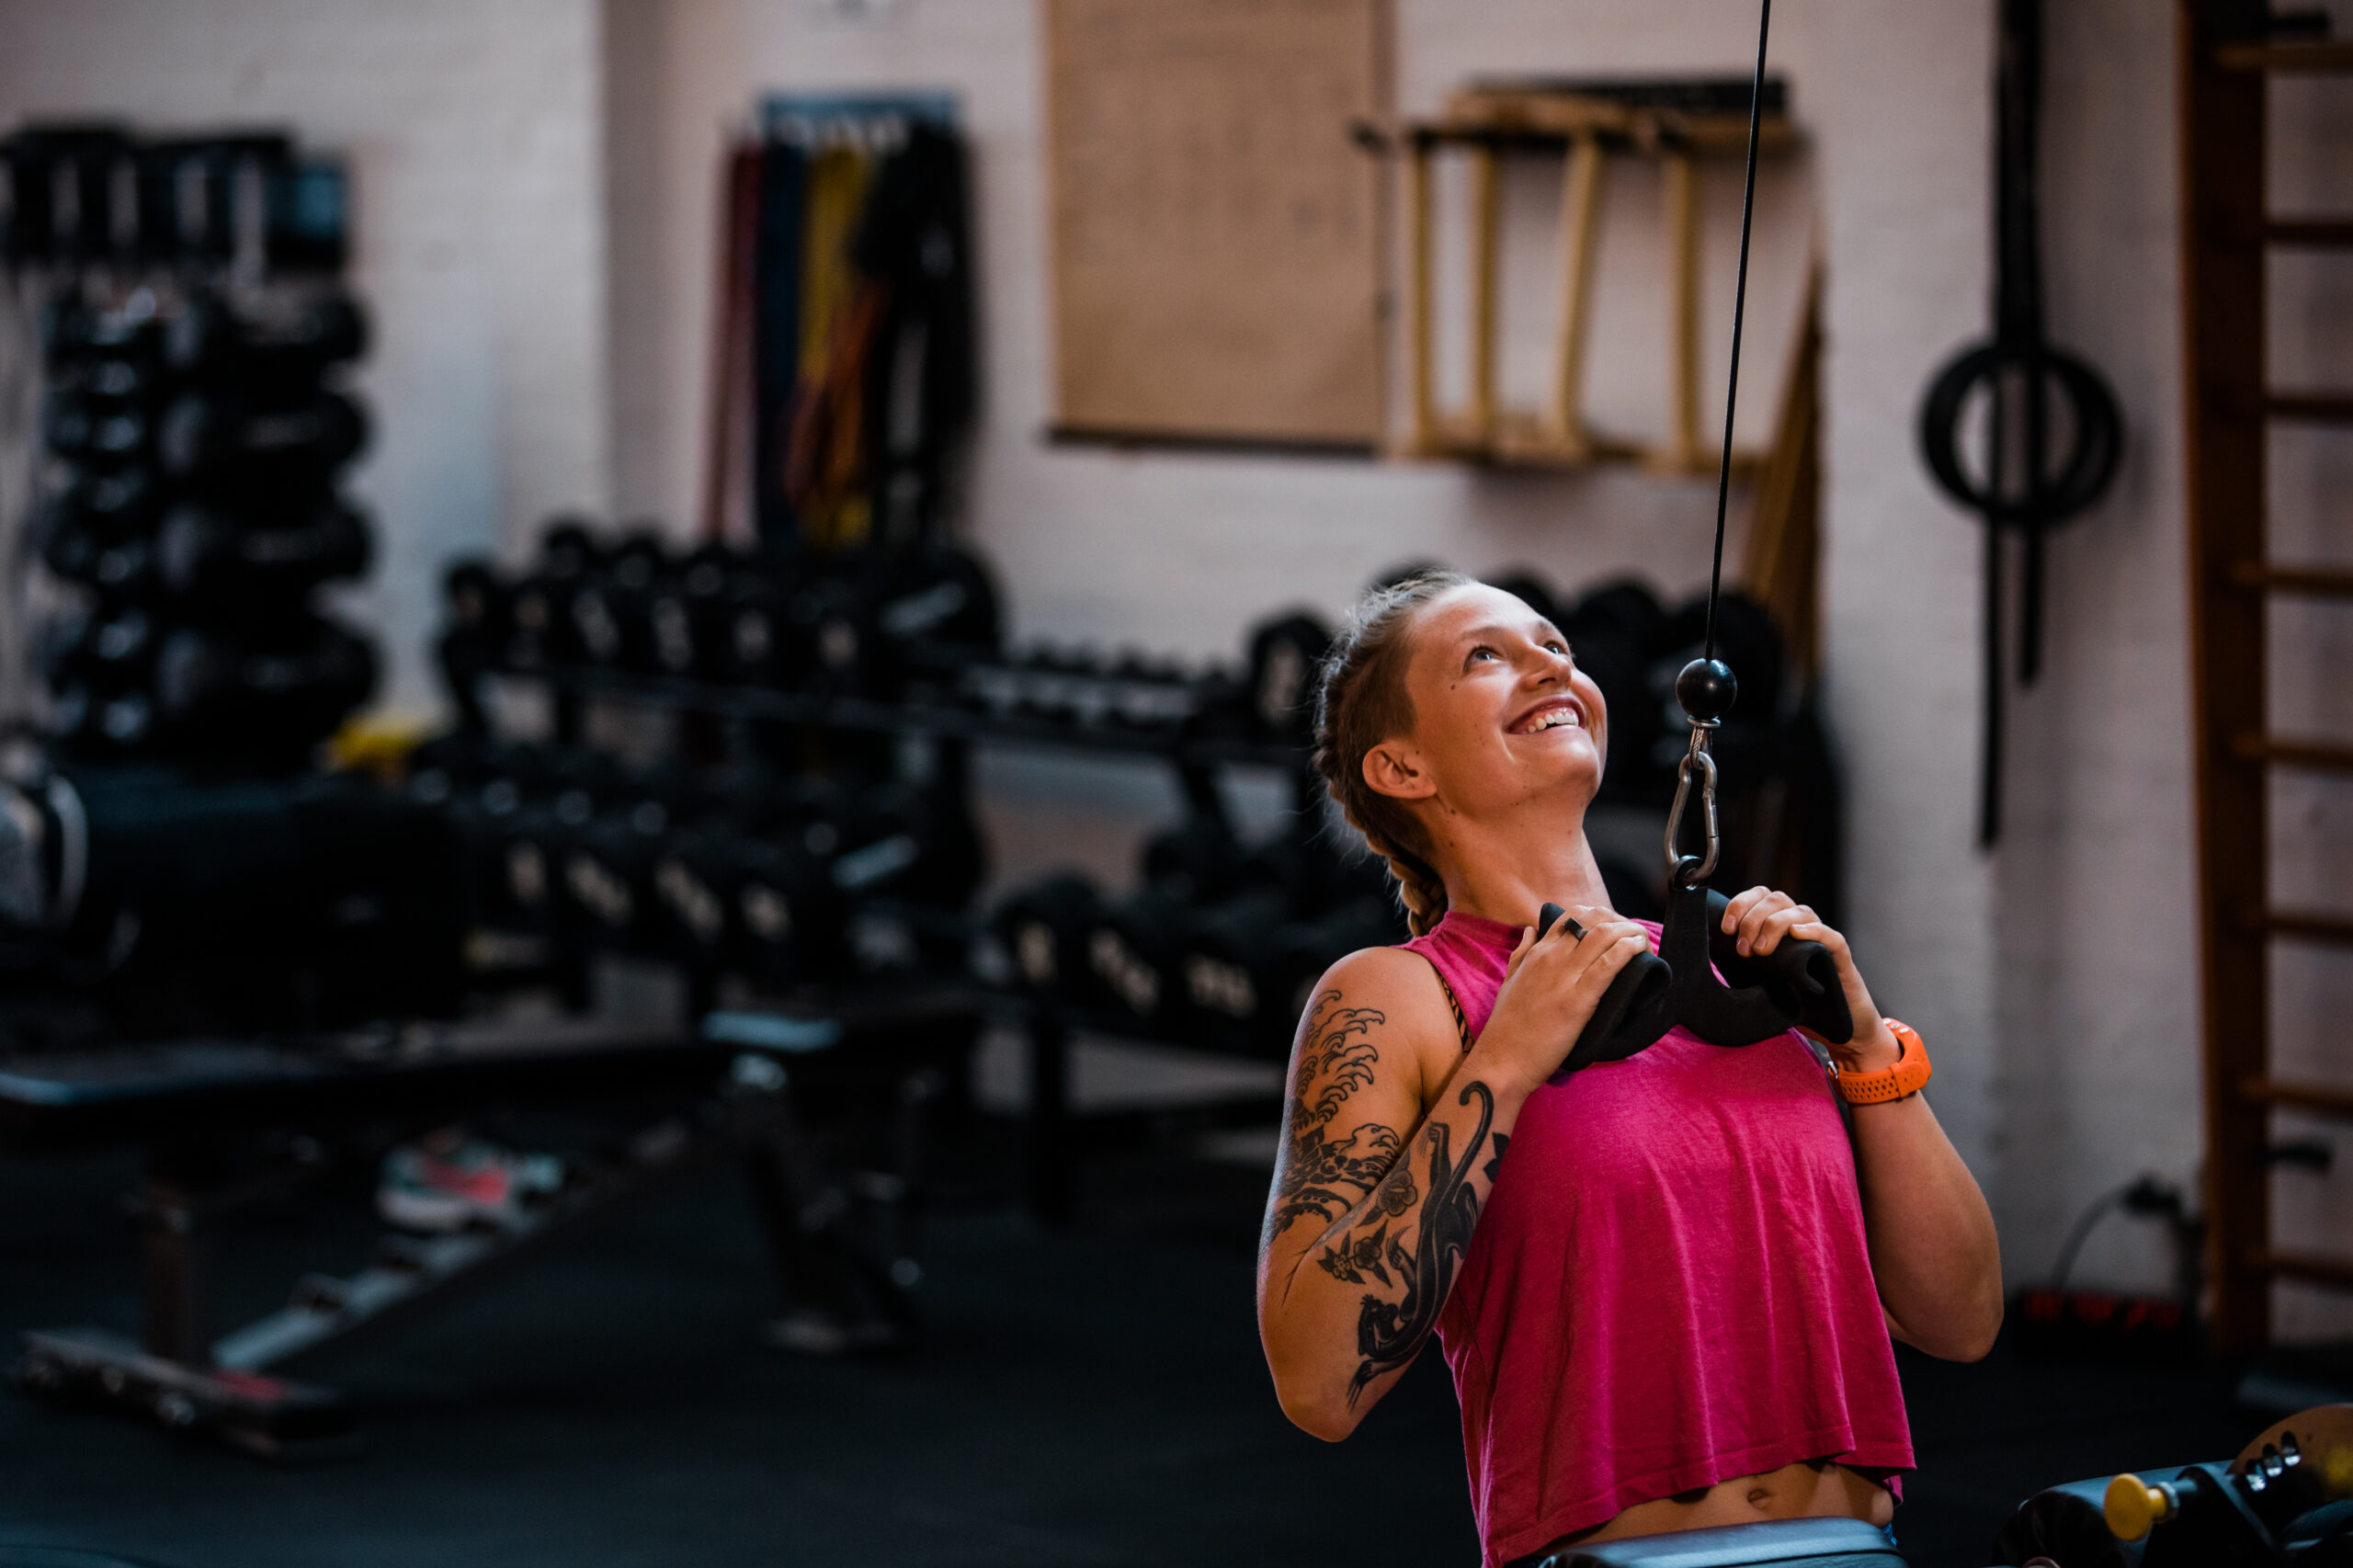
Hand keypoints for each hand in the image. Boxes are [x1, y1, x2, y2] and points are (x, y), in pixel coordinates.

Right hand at [1476, 906, 1650, 1089]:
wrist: (1503, 1059)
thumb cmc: (1507, 1026)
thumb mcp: (1509, 980)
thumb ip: (1521, 953)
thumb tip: (1530, 929)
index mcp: (1536, 952)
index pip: (1572, 916)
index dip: (1600, 916)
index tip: (1615, 929)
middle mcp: (1551, 957)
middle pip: (1593, 919)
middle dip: (1620, 921)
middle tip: (1634, 936)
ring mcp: (1565, 976)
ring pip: (1605, 935)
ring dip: (1631, 931)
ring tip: (1643, 941)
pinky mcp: (1579, 999)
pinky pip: (1609, 964)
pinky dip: (1629, 950)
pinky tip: (1639, 949)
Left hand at [1718, 887, 1898, 1070]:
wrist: (1830, 1026)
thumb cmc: (1789, 1000)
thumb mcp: (1753, 978)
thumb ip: (1735, 961)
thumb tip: (1700, 952)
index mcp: (1775, 924)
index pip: (1758, 896)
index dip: (1740, 905)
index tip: (1725, 928)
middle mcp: (1798, 924)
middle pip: (1775, 899)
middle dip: (1753, 919)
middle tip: (1743, 949)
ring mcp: (1820, 938)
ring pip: (1799, 911)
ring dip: (1775, 925)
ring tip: (1761, 951)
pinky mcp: (1839, 957)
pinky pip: (1830, 936)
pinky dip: (1813, 931)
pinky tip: (1796, 934)